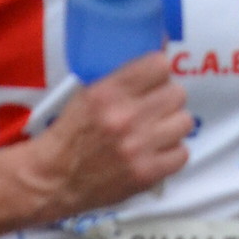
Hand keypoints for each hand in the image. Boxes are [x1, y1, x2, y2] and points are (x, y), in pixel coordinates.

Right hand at [26, 53, 189, 217]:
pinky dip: (171, 153)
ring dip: (172, 126)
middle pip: (177, 93)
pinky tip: (155, 152)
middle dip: (167, 99)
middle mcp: (126, 117)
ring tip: (156, 131)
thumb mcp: (88, 95)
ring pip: (184, 122)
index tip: (155, 81)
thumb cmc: (71, 134)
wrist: (53, 179)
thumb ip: (123, 80)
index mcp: (108, 92)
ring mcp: (138, 147)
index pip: (159, 65)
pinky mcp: (146, 173)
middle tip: (155, 109)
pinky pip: (182, 153)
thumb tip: (161, 60)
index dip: (159, 72)